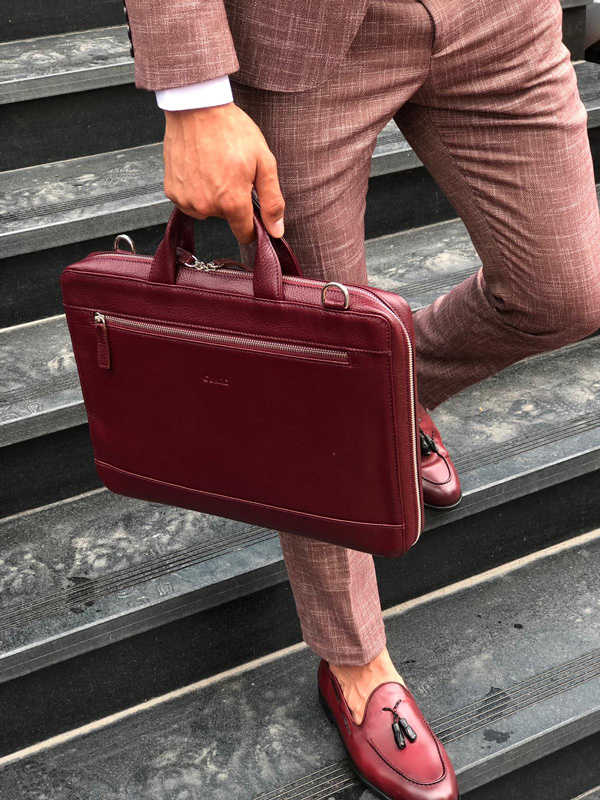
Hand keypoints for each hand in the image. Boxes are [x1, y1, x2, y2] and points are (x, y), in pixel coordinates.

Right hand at [162, 103, 284, 244]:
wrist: (196, 107)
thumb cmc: (230, 130)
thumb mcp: (264, 162)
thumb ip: (272, 200)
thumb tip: (276, 230)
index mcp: (232, 202)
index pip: (245, 234)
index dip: (253, 226)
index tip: (253, 212)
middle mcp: (207, 206)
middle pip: (226, 219)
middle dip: (232, 202)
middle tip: (232, 173)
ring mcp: (187, 200)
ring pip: (207, 211)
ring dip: (213, 196)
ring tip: (215, 168)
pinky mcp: (172, 191)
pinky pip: (189, 202)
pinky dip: (196, 190)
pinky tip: (199, 169)